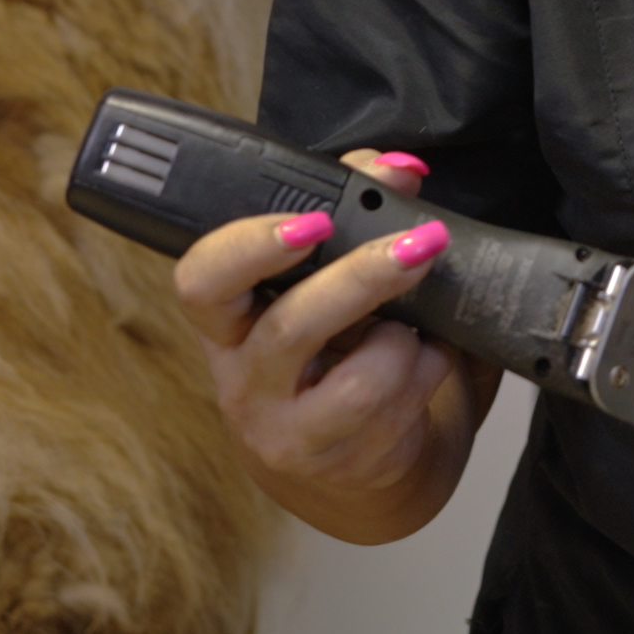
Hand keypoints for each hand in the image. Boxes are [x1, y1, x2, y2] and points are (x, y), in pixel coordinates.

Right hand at [175, 151, 492, 543]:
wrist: (350, 461)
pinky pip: (400, 404)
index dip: (249, 246)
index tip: (314, 220)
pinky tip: (428, 361)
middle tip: (420, 241)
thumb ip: (353, 211)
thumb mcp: (326, 282)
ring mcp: (290, 431)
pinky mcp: (342, 463)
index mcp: (227, 322)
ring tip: (418, 327)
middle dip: (364, 276)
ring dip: (408, 337)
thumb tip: (397, 169)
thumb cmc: (336, 352)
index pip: (202, 280)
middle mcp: (245, 381)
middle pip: (292, 326)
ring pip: (361, 377)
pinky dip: (431, 367)